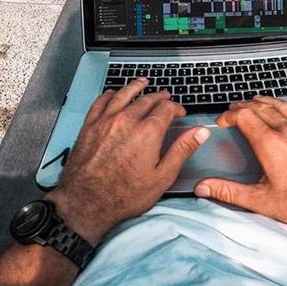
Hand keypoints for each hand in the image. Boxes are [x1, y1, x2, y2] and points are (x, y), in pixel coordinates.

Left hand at [51, 78, 208, 244]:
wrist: (86, 203)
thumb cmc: (123, 195)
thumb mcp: (162, 177)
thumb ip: (182, 150)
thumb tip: (200, 133)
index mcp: (148, 131)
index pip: (167, 108)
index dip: (176, 108)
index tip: (179, 112)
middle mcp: (127, 119)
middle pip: (147, 99)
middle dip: (159, 96)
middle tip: (165, 97)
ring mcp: (107, 120)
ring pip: (124, 94)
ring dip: (136, 86)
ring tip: (142, 82)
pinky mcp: (90, 125)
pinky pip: (101, 101)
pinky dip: (110, 94)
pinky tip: (113, 93)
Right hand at [194, 97, 286, 241]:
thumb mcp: (263, 201)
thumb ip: (231, 192)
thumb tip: (206, 188)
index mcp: (269, 142)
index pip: (243, 115)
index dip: (229, 115)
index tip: (222, 121)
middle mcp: (286, 128)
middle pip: (259, 106)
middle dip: (242, 106)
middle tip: (233, 110)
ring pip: (278, 104)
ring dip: (263, 101)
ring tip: (254, 102)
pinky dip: (285, 105)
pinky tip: (285, 107)